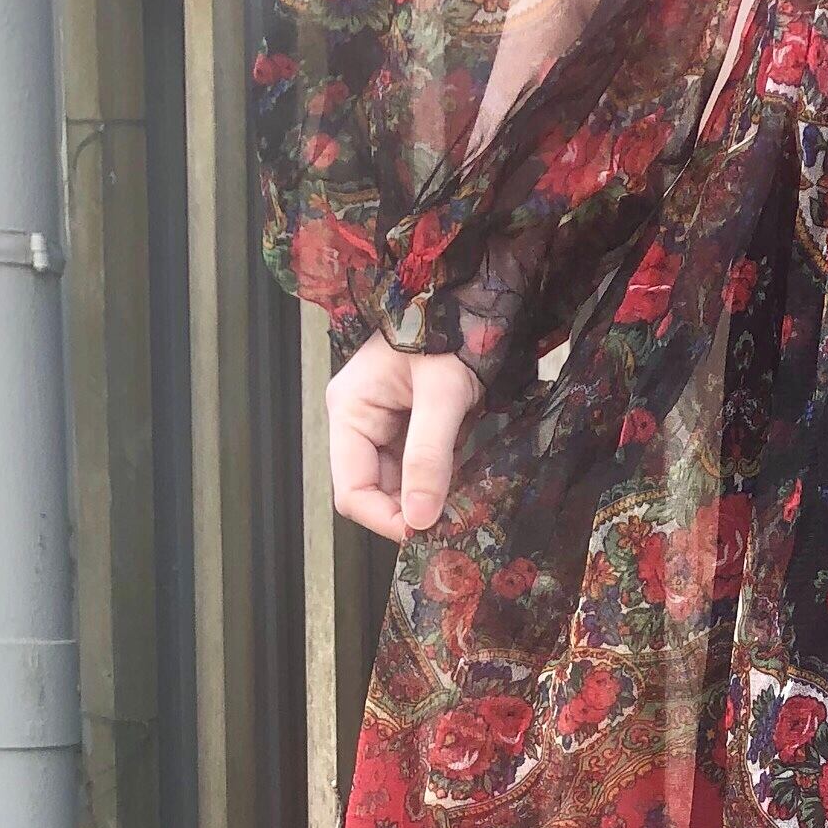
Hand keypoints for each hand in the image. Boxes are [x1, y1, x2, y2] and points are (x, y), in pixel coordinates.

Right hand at [326, 328, 481, 540]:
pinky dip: (443, 481)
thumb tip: (420, 519)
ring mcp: (387, 422)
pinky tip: (469, 486)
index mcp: (350, 410)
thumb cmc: (452, 327)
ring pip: (401, 483)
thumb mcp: (443, 393)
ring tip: (466, 507)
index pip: (351, 491)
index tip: (428, 534)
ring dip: (430, 499)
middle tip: (456, 525)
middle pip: (375, 491)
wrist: (477, 293)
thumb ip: (429, 456)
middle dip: (411, 511)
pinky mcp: (415, 423)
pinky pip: (422, 466)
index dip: (386, 520)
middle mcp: (361, 419)